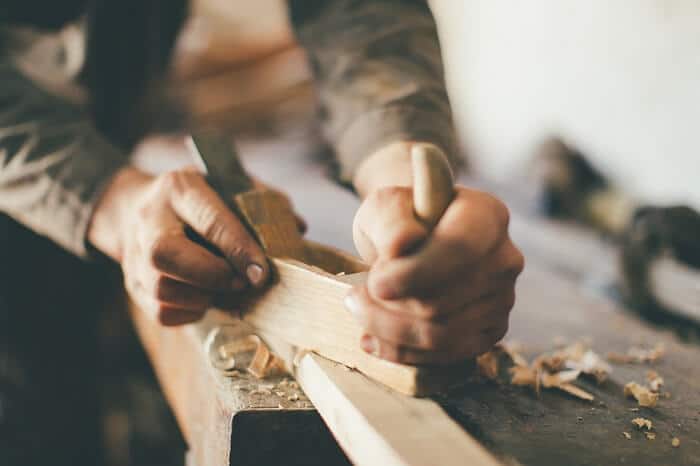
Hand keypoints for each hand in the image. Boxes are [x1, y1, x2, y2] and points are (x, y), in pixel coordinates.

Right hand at [88, 166, 271, 325]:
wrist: (136, 209)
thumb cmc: (197, 199)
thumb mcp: (227, 184)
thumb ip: (262, 202)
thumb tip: (297, 227)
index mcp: (179, 189)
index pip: (209, 220)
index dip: (238, 249)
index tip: (261, 273)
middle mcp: (150, 220)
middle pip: (165, 255)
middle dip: (212, 276)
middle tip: (242, 283)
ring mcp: (135, 255)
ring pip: (162, 290)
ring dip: (203, 298)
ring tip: (225, 289)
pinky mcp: (133, 285)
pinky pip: (163, 313)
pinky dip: (192, 312)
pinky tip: (206, 297)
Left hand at [346, 145, 523, 364]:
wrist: (410, 242)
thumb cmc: (399, 220)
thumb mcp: (384, 206)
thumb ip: (390, 220)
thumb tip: (401, 246)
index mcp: (486, 216)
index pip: (459, 249)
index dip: (414, 273)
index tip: (374, 282)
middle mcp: (504, 258)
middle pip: (443, 301)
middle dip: (388, 305)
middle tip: (356, 294)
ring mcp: (502, 298)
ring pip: (441, 334)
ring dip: (388, 329)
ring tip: (360, 311)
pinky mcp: (491, 332)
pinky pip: (446, 355)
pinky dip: (402, 352)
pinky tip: (373, 339)